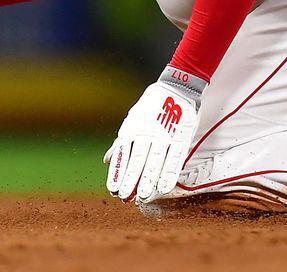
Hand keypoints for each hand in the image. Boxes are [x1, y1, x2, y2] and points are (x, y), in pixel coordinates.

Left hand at [104, 70, 203, 202]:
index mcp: (132, 129)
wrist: (176, 88)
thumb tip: (107, 161)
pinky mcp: (180, 136)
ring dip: (149, 179)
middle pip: (138, 160)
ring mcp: (163, 134)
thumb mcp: (133, 121)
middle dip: (131, 179)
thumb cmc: (151, 108)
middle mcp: (146, 132)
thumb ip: (121, 143)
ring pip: (154, 160)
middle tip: (125, 197)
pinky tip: (164, 187)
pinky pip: (174, 157)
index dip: (118, 172)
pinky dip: (169, 173)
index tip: (113, 190)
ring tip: (143, 196)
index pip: (123, 154)